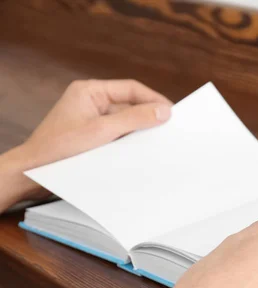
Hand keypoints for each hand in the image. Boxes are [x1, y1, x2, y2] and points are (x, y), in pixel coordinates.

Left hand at [0, 79, 171, 212]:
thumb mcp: (101, 132)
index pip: (130, 89)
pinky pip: (118, 136)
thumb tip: (163, 111)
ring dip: (140, 131)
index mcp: (89, 91)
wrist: (33, 175)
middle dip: (149, 116)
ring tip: (158, 141)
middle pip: (130, 105)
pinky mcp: (93, 139)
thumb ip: (134, 119)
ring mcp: (91, 121)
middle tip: (170, 128)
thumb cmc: (58, 150)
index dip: (153, 99)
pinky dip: (131, 142)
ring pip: (126, 122)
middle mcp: (91, 103)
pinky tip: (142, 151)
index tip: (171, 113)